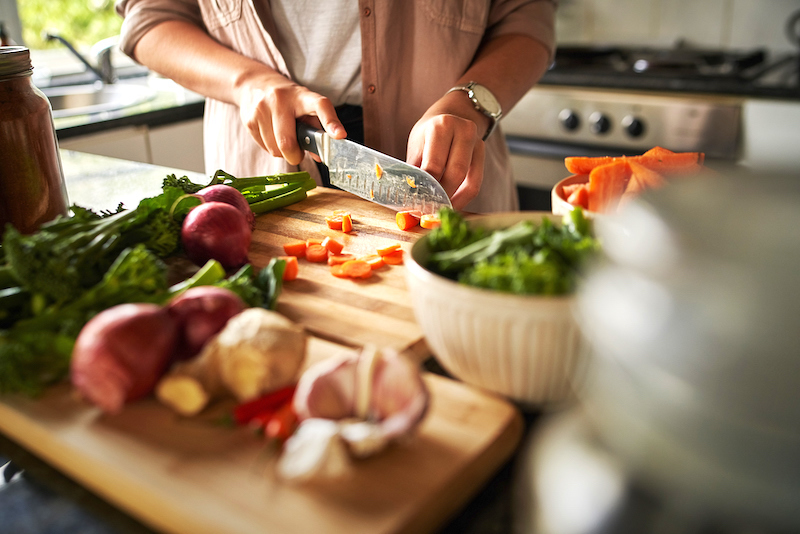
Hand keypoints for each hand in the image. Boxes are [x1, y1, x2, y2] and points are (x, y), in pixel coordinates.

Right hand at [234, 72, 345, 165]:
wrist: (254, 84)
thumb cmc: (288, 101)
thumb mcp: (305, 107)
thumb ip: (316, 130)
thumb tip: (320, 156)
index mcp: (302, 96)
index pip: (320, 106)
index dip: (331, 122)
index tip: (340, 136)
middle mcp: (280, 100)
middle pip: (287, 142)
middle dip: (295, 155)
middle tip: (297, 153)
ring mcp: (262, 109)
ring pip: (275, 149)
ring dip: (282, 152)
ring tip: (283, 137)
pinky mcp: (249, 120)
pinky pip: (264, 147)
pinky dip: (270, 147)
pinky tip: (271, 134)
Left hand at [407, 94, 486, 209]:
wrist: (452, 114)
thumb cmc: (429, 133)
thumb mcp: (417, 145)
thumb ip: (414, 169)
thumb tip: (409, 197)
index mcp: (441, 126)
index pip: (434, 165)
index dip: (426, 188)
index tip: (418, 205)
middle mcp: (463, 130)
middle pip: (455, 174)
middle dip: (442, 196)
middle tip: (430, 211)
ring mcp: (477, 141)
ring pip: (468, 180)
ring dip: (454, 199)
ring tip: (440, 210)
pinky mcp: (483, 153)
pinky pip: (476, 181)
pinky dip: (464, 197)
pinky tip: (453, 204)